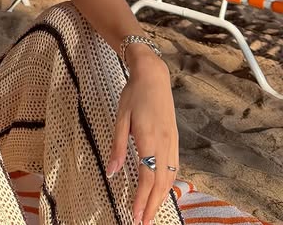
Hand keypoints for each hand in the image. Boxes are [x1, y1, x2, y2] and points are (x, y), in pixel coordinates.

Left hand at [108, 55, 177, 223]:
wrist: (153, 76)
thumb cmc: (134, 95)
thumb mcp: (120, 118)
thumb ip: (117, 147)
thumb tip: (111, 171)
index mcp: (149, 141)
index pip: (147, 178)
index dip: (141, 200)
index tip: (135, 216)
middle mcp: (165, 145)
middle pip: (161, 184)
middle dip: (152, 206)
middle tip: (143, 222)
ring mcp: (172, 142)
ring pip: (170, 178)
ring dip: (162, 198)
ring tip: (151, 212)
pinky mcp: (175, 139)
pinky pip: (174, 168)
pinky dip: (169, 184)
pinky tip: (163, 190)